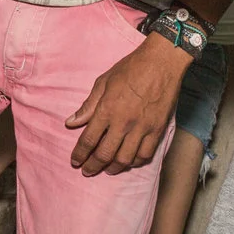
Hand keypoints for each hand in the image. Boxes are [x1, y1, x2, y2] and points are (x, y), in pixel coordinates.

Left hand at [66, 36, 188, 175]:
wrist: (162, 62)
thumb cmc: (131, 68)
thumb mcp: (103, 82)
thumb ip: (88, 105)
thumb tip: (71, 123)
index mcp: (107, 109)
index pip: (88, 140)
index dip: (80, 154)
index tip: (75, 161)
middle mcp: (123, 122)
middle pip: (105, 154)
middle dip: (93, 166)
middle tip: (87, 171)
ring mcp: (142, 127)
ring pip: (125, 159)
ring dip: (114, 168)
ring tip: (107, 169)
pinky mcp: (158, 129)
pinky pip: (145, 154)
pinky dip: (135, 161)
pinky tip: (129, 161)